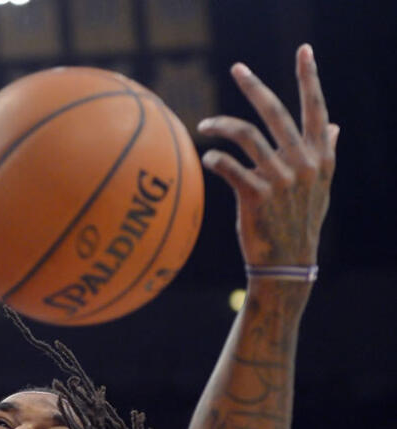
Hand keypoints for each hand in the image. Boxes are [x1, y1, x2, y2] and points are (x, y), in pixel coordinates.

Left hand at [197, 44, 336, 267]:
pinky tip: (207, 157)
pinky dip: (215, 158)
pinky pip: (229, 166)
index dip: (310, 78)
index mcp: (320, 156)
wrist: (287, 265)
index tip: (304, 51)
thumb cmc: (298, 223)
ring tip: (204, 124)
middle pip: (276, 112)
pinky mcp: (257, 195)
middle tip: (237, 68)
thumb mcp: (320, 187)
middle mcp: (303, 162)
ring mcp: (280, 178)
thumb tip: (335, 126)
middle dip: (255, 87)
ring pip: (247, 134)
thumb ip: (326, 153)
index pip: (317, 108)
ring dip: (221, 125)